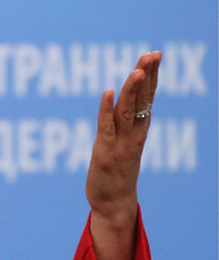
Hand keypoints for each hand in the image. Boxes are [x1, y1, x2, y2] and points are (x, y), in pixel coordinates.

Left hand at [86, 51, 160, 259]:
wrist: (114, 205)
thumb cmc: (117, 174)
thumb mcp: (124, 145)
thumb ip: (125, 126)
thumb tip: (122, 104)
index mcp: (139, 131)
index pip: (147, 98)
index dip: (152, 77)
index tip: (155, 55)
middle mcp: (133, 135)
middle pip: (141, 101)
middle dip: (146, 76)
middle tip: (152, 54)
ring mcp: (120, 144)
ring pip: (127, 112)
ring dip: (132, 91)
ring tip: (137, 70)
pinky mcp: (105, 153)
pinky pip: (106, 128)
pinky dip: (106, 110)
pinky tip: (107, 93)